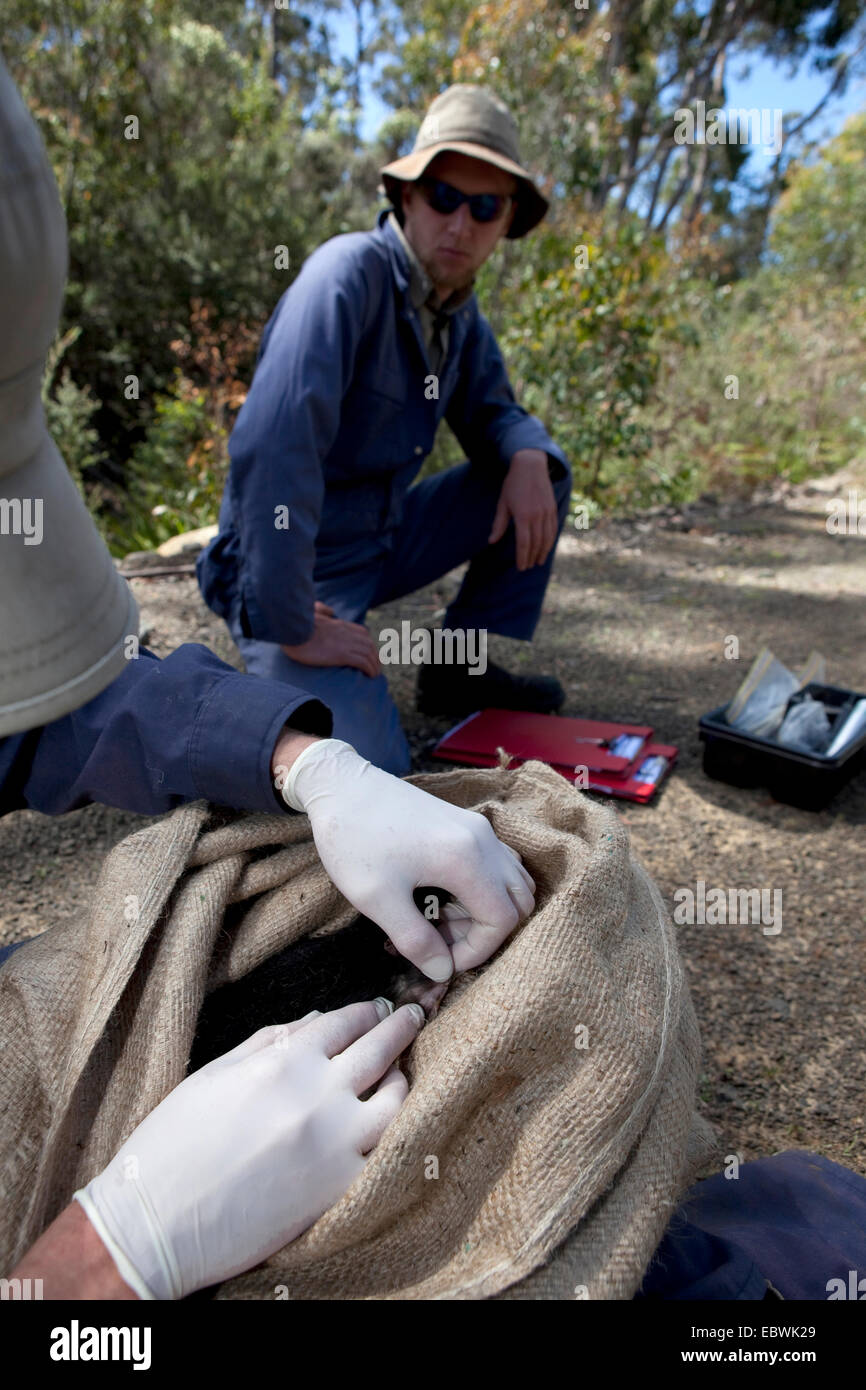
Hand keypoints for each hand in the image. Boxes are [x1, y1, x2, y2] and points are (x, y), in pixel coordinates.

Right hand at [72, 999, 423, 1299]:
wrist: (155, 1225)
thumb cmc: (172, 1145)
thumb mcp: (213, 1074)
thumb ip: (269, 1042)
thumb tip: (316, 1019)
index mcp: (282, 1063)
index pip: (343, 1022)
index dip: (364, 1011)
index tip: (376, 1007)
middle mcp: (317, 1096)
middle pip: (378, 1050)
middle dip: (399, 1027)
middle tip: (412, 1017)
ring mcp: (335, 1145)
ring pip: (396, 1100)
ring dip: (401, 1079)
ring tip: (400, 1072)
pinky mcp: (341, 1190)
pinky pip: (384, 1153)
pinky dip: (393, 1135)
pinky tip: (392, 1127)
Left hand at [281, 739, 535, 980]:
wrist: (340, 785)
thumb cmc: (353, 839)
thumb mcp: (377, 898)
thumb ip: (415, 940)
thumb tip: (441, 972)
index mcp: (466, 859)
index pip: (502, 919)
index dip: (478, 951)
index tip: (442, 961)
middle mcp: (483, 841)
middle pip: (518, 901)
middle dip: (486, 932)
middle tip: (442, 941)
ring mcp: (478, 828)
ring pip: (511, 881)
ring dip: (486, 910)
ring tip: (440, 921)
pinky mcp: (466, 823)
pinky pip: (497, 863)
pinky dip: (483, 888)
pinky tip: (444, 896)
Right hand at [282, 602, 380, 678]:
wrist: (291, 631)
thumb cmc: (296, 624)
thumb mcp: (311, 611)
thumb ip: (322, 609)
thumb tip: (330, 610)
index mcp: (340, 624)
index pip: (363, 633)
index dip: (368, 646)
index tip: (368, 655)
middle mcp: (347, 632)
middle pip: (369, 645)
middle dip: (375, 657)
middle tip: (375, 668)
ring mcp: (345, 643)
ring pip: (369, 654)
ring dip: (375, 666)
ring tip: (375, 675)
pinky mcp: (342, 654)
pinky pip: (363, 662)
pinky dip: (369, 669)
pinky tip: (370, 676)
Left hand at [489, 449, 557, 569]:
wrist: (530, 465)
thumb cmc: (513, 484)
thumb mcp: (503, 503)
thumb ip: (499, 524)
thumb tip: (491, 541)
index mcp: (523, 516)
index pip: (523, 543)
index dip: (522, 557)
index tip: (521, 567)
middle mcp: (537, 516)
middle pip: (536, 543)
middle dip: (532, 557)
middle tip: (528, 567)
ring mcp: (547, 512)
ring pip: (547, 538)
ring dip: (543, 552)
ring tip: (538, 561)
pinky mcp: (553, 508)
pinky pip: (553, 529)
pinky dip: (550, 540)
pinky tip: (546, 546)